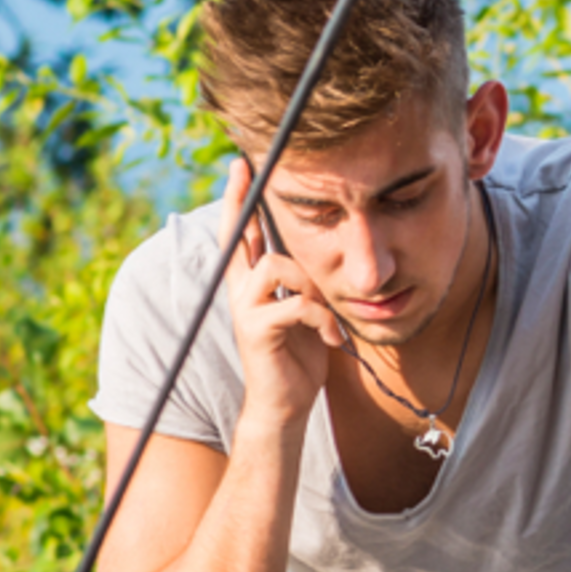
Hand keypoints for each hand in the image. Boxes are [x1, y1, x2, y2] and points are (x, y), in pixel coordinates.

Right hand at [218, 157, 338, 416]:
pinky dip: (322, 319)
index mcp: (252, 285)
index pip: (241, 234)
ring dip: (311, 283)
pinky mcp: (257, 329)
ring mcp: (245, 309)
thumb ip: (304, 284)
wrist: (286, 405)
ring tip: (326, 313)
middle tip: (248, 168)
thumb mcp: (305, 313)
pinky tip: (332, 339)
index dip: (239, 201)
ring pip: (276, 265)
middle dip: (242, 201)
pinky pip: (296, 304)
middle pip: (238, 236)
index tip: (241, 166)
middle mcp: (241, 291)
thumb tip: (320, 255)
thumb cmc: (299, 358)